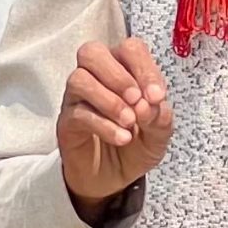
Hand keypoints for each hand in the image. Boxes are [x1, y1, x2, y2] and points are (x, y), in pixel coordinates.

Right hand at [57, 36, 173, 216]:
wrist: (115, 178)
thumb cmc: (136, 146)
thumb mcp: (160, 133)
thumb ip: (160, 116)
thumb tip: (148, 104)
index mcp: (124, 70)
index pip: (130, 49)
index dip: (144, 68)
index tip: (157, 96)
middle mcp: (96, 77)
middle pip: (92, 52)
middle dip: (119, 76)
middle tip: (137, 101)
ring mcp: (77, 98)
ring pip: (79, 79)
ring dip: (110, 100)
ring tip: (130, 122)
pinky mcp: (67, 122)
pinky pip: (78, 113)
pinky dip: (104, 125)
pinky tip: (122, 138)